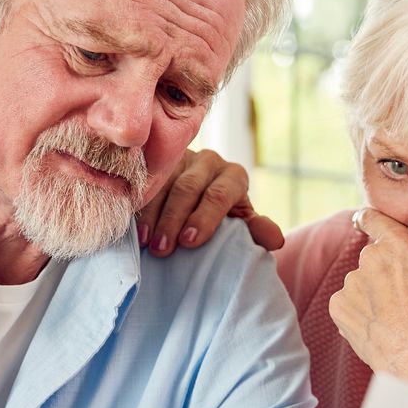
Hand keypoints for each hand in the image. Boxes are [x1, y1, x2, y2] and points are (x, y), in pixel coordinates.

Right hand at [135, 148, 284, 256]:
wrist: (195, 196)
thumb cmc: (220, 217)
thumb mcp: (239, 223)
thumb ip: (255, 230)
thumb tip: (276, 239)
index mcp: (233, 176)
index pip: (220, 194)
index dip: (205, 217)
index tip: (189, 241)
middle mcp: (209, 162)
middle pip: (189, 188)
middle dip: (175, 219)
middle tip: (163, 249)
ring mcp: (180, 158)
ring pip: (163, 183)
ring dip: (152, 214)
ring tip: (145, 242)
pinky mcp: (155, 161)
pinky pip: (143, 178)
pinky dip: (137, 203)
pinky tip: (130, 222)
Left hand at [327, 208, 407, 389]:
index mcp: (395, 247)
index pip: (373, 219)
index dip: (368, 219)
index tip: (365, 220)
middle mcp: (368, 260)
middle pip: (373, 260)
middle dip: (385, 273)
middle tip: (406, 295)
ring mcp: (351, 285)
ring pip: (360, 284)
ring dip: (372, 294)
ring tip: (395, 315)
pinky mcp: (339, 308)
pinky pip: (346, 306)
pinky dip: (358, 314)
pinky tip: (380, 325)